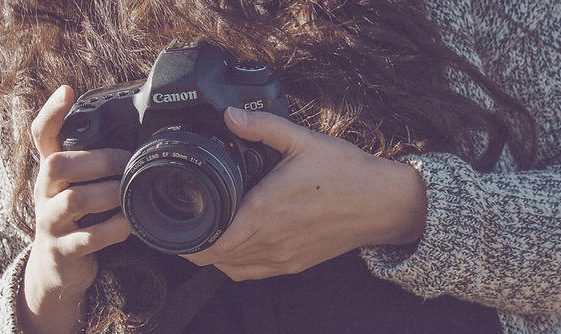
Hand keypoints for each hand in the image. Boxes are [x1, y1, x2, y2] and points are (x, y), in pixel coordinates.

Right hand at [22, 85, 131, 332]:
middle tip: (130, 162)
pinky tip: (130, 225)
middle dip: (98, 159)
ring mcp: (50, 222)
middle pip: (56, 163)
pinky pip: (87, 237)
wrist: (57, 268)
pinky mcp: (62, 250)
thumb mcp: (82, 186)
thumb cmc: (79, 218)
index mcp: (52, 173)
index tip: (67, 89)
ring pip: (73, 199)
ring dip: (109, 193)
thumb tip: (143, 137)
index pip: (41, 135)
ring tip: (132, 193)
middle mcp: (45, 192)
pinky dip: (113, 229)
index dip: (51, 112)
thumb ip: (98, 163)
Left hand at [182, 107, 427, 280]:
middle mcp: (271, 239)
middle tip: (185, 223)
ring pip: (231, 269)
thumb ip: (263, 128)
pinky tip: (237, 247)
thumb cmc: (348, 173)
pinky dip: (236, 265)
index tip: (176, 221)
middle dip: (194, 244)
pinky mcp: (296, 264)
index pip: (211, 241)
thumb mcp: (304, 140)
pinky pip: (254, 274)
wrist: (384, 203)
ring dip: (215, 256)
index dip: (186, 237)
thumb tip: (231, 116)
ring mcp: (284, 256)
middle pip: (214, 258)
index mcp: (266, 210)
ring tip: (206, 234)